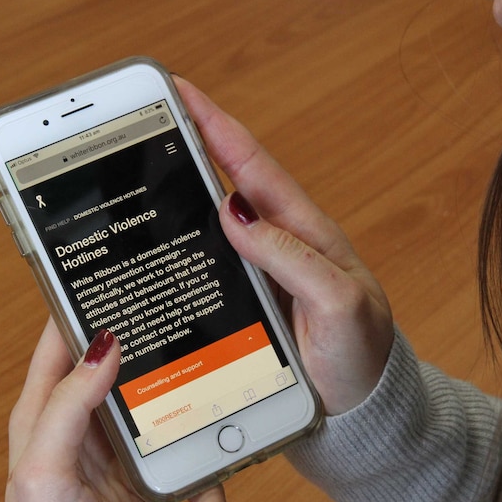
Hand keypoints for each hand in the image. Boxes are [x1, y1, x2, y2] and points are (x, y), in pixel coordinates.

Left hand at [6, 317, 228, 501]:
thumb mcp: (48, 470)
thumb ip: (68, 405)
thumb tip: (101, 345)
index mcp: (42, 416)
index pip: (60, 343)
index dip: (82, 307)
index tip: (115, 275)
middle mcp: (78, 426)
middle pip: (116, 366)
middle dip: (149, 346)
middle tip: (184, 321)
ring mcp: (114, 450)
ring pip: (157, 403)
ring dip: (187, 406)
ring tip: (216, 405)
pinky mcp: (144, 474)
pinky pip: (178, 452)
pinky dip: (200, 468)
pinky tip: (210, 494)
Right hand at [175, 77, 394, 414]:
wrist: (362, 409)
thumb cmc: (362, 354)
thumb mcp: (339, 302)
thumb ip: (293, 258)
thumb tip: (236, 212)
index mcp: (306, 232)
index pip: (254, 168)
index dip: (217, 127)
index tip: (182, 92)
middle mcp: (279, 244)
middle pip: (226, 184)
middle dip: (189, 146)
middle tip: (146, 118)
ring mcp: (261, 273)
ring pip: (213, 223)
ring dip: (180, 193)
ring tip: (139, 165)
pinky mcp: (248, 303)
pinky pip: (210, 265)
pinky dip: (184, 245)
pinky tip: (158, 242)